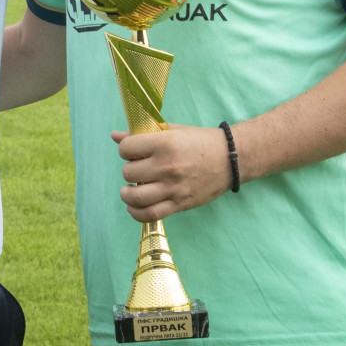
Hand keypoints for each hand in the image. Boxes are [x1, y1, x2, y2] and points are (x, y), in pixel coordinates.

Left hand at [111, 126, 232, 221]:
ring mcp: (173, 187)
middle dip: (129, 170)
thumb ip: (143, 134)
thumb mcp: (173, 131)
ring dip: (128, 194)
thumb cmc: (200, 141)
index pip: (127, 149)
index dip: (126, 150)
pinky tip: (134, 208)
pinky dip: (137, 214)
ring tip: (129, 190)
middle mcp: (167, 166)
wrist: (230, 159)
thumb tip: (115, 136)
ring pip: (136, 196)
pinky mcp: (180, 204)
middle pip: (128, 173)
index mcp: (165, 143)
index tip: (133, 152)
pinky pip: (151, 214)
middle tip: (138, 169)